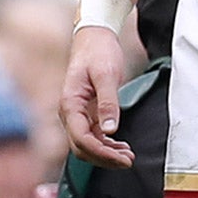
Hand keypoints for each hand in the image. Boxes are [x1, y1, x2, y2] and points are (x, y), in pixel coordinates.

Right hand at [59, 26, 132, 167]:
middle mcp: (69, 112)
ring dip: (106, 154)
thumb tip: (109, 130)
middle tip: (128, 160)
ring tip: (128, 155)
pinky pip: (92, 136)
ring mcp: (76, 114)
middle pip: (81, 148)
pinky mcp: (85, 112)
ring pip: (86, 145)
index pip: (81, 139)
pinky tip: (121, 146)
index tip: (123, 159)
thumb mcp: (106, 75)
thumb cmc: (98, 52)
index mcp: (70, 104)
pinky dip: (105, 145)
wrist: (94, 36)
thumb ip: (108, 103)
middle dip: (104, 158)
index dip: (102, 153)